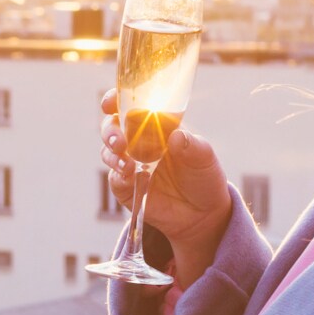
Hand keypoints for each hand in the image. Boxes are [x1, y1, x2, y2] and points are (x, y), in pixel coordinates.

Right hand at [99, 88, 233, 273]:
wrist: (202, 214)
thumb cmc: (203, 177)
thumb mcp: (205, 158)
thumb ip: (192, 146)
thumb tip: (177, 137)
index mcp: (156, 125)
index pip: (130, 105)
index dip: (116, 100)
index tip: (110, 102)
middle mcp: (138, 141)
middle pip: (112, 127)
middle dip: (110, 130)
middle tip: (118, 141)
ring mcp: (130, 164)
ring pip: (108, 151)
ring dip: (111, 153)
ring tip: (126, 161)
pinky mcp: (127, 187)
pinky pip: (115, 178)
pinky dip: (118, 175)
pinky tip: (129, 175)